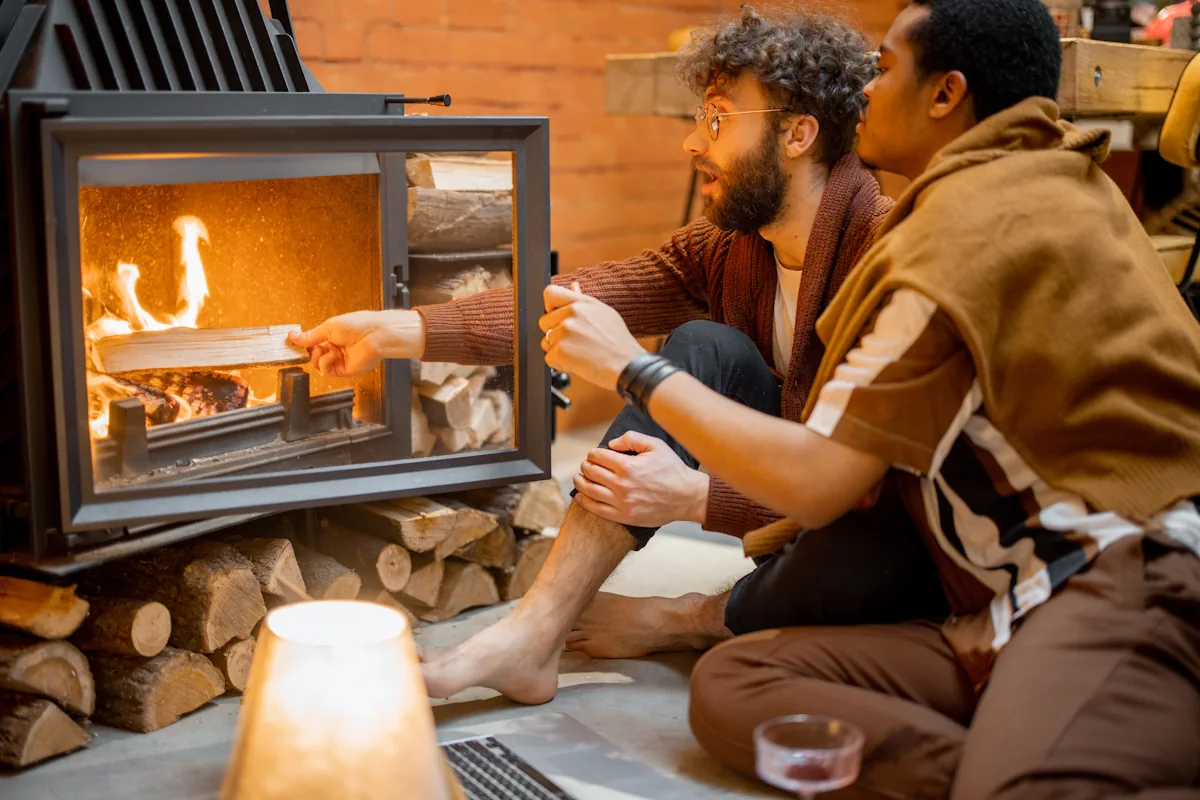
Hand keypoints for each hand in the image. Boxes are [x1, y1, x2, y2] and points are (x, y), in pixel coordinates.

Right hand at [288, 309, 424, 376]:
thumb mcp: (328, 327)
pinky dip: (325, 363)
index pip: (312, 343)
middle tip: (307, 347)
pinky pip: (327, 371)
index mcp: (332, 336)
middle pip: (314, 355)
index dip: (303, 344)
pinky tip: (332, 354)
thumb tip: (293, 336)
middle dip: (309, 351)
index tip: (293, 343)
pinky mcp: (344, 369)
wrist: (375, 334)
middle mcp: (336, 348)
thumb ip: (310, 335)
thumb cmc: (358, 325)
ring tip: (323, 349)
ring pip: (318, 365)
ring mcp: (340, 360)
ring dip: (317, 357)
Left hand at [540, 283, 644, 390]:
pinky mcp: (560, 351)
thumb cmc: (619, 343)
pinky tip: (578, 363)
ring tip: (580, 353)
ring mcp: (565, 331)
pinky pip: (549, 358)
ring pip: (546, 342)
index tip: (557, 317)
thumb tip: (572, 286)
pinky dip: (560, 364)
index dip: (549, 307)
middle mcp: (572, 313)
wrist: (627, 366)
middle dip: (555, 334)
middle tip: (576, 342)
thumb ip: (583, 299)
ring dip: (558, 350)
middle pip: (544, 321)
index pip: (550, 293)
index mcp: (582, 302)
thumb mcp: (604, 313)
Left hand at [572, 431, 707, 526]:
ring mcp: (622, 502)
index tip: (594, 454)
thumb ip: (631, 438)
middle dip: (585, 466)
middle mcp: (622, 485)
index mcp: (628, 466)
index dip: (592, 453)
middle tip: (586, 464)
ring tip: (580, 477)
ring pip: (589, 490)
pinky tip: (581, 496)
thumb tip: (611, 443)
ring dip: (580, 481)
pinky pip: (596, 509)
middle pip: (591, 472)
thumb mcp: (655, 445)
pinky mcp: (624, 516)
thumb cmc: (672, 470)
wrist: (687, 497)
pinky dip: (584, 501)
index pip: (598, 456)